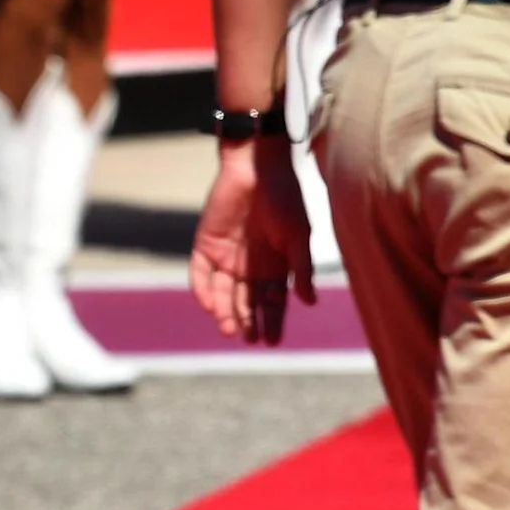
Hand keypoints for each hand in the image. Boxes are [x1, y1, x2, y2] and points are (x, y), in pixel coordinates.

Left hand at [189, 136, 317, 343]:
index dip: (274, 321)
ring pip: (223, 292)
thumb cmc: (285, 199)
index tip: (273, 342)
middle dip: (248, 321)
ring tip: (228, 329)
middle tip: (248, 339)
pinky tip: (209, 306)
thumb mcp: (299, 236)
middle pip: (248, 301)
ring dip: (225, 311)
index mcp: (276, 266)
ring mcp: (227, 255)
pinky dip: (203, 289)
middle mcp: (251, 265)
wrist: (257, 167)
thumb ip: (301, 268)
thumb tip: (309, 302)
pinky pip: (200, 271)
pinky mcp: (206, 243)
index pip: (273, 301)